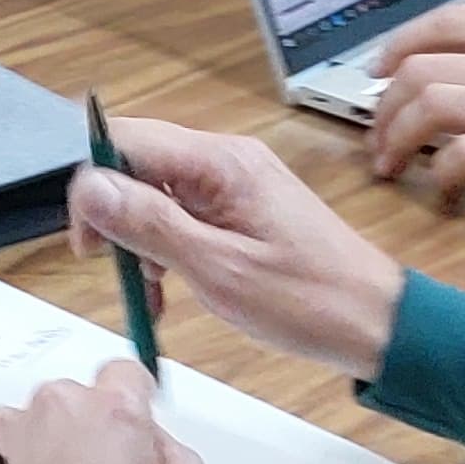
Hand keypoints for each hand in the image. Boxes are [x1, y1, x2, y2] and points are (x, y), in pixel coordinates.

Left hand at [0, 360, 209, 463]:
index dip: (124, 407)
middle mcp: (50, 408)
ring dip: (27, 459)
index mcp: (110, 414)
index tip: (118, 436)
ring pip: (19, 429)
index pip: (122, 378)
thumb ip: (175, 459)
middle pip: (68, 405)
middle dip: (75, 439)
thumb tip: (153, 440)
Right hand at [68, 114, 405, 381]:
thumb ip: (149, 223)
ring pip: (154, 191)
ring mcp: (235, 182)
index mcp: (222, 162)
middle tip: (113, 266)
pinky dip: (165, 246)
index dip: (93, 185)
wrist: (376, 322)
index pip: (126, 140)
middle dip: (113, 215)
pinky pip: (181, 212)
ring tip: (151, 289)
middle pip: (136, 162)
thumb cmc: (311, 299)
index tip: (88, 239)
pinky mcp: (241, 206)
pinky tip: (170, 286)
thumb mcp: (217, 269)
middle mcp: (226, 159)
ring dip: (138, 238)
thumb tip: (90, 187)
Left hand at [367, 2, 464, 232]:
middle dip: (385, 100)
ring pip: (433, 109)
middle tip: (378, 129)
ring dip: (397, 138)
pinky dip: (440, 173)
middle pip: (425, 69)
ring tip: (391, 164)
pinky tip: (444, 189)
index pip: (455, 23)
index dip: (403, 40)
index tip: (381, 67)